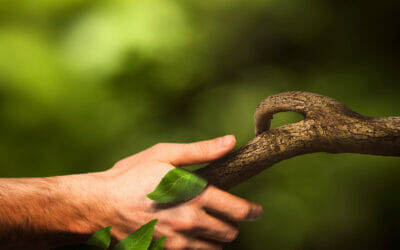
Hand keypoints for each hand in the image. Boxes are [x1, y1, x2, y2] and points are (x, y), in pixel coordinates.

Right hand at [87, 135, 262, 248]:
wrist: (99, 205)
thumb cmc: (131, 175)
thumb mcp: (165, 155)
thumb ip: (201, 151)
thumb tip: (230, 142)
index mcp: (195, 195)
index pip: (238, 210)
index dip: (252, 211)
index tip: (256, 211)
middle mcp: (190, 221)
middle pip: (229, 232)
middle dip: (231, 224)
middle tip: (224, 215)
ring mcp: (177, 241)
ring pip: (214, 248)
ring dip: (215, 238)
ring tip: (206, 226)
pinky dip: (197, 247)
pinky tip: (186, 235)